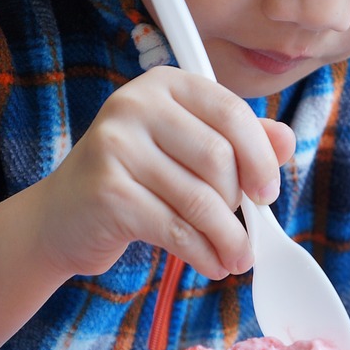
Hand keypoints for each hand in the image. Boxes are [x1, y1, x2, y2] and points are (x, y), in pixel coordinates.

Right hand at [35, 67, 294, 279]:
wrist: (61, 218)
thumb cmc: (135, 180)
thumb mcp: (186, 150)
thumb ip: (238, 140)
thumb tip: (287, 140)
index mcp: (164, 83)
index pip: (231, 112)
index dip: (260, 157)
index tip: (268, 193)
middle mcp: (135, 104)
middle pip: (218, 157)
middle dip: (241, 205)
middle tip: (247, 234)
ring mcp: (115, 146)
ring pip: (200, 199)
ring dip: (228, 238)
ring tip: (236, 259)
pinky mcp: (107, 192)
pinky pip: (175, 228)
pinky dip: (203, 253)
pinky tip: (211, 265)